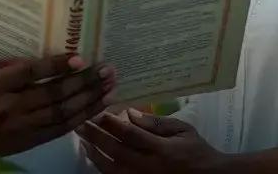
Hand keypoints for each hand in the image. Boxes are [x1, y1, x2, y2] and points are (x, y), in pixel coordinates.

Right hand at [0, 53, 115, 155]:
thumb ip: (4, 63)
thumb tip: (37, 60)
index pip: (29, 74)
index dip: (56, 66)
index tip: (80, 58)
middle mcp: (7, 108)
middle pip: (52, 95)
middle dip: (84, 82)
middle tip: (107, 69)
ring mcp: (18, 128)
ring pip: (61, 114)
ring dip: (89, 100)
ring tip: (110, 87)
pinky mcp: (26, 143)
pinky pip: (58, 130)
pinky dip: (79, 119)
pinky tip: (96, 107)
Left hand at [76, 108, 229, 173]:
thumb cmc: (196, 150)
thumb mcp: (182, 129)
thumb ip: (156, 122)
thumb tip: (130, 114)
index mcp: (162, 150)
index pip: (130, 134)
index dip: (111, 122)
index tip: (97, 110)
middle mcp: (149, 167)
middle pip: (115, 151)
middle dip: (95, 136)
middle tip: (80, 121)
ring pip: (111, 168)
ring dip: (95, 153)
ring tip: (83, 139)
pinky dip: (103, 167)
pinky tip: (94, 156)